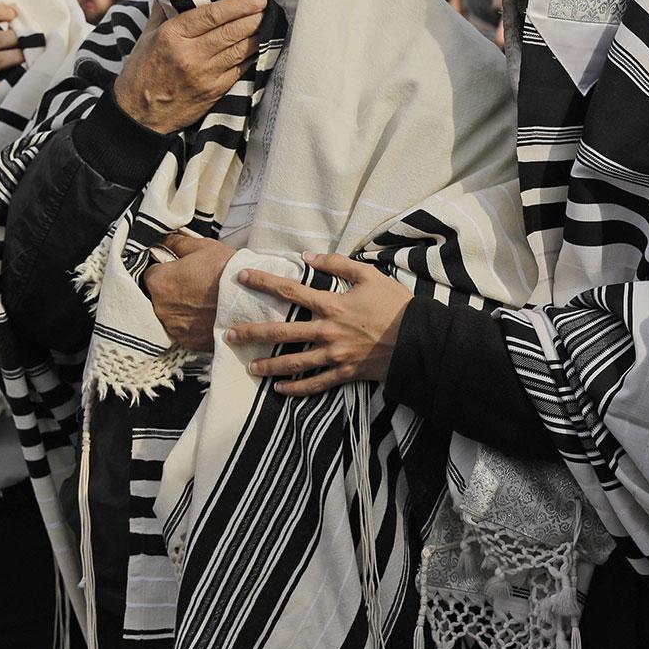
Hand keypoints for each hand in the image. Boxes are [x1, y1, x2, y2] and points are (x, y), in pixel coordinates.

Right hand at [113, 0, 267, 134]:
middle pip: (230, 31)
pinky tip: (261, 44)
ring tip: (267, 21)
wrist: (139, 115)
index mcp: (171, 36)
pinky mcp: (215, 91)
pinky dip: (253, 55)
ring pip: (239, 49)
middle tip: (267, 5)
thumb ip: (165, 11)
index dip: (238, 4)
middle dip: (253, 16)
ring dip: (257, 34)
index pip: (211, 14)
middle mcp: (189, 54)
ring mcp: (204, 75)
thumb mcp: (147, 36)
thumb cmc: (142, 72)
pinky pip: (240, 68)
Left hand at [142, 232, 234, 350]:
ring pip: (169, 314)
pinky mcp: (187, 341)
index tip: (180, 270)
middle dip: (172, 290)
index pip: (151, 273)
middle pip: (158, 296)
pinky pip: (182, 330)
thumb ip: (178, 242)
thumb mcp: (204, 247)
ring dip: (180, 308)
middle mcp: (160, 308)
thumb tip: (165, 239)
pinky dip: (190, 324)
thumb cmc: (227, 272)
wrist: (252, 302)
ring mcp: (173, 327)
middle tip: (194, 285)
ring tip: (201, 301)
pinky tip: (205, 314)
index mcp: (160, 282)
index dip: (166, 269)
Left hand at [226, 254, 412, 395]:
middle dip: (252, 334)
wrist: (418, 339)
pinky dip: (296, 389)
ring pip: (293, 363)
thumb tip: (308, 258)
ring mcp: (334, 355)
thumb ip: (338, 265)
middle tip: (230, 336)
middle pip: (281, 333)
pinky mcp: (344, 373)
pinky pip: (315, 384)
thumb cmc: (395, 305)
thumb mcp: (370, 275)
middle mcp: (326, 331)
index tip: (243, 278)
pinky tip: (280, 390)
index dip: (263, 283)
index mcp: (331, 304)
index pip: (289, 291)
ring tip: (251, 368)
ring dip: (269, 366)